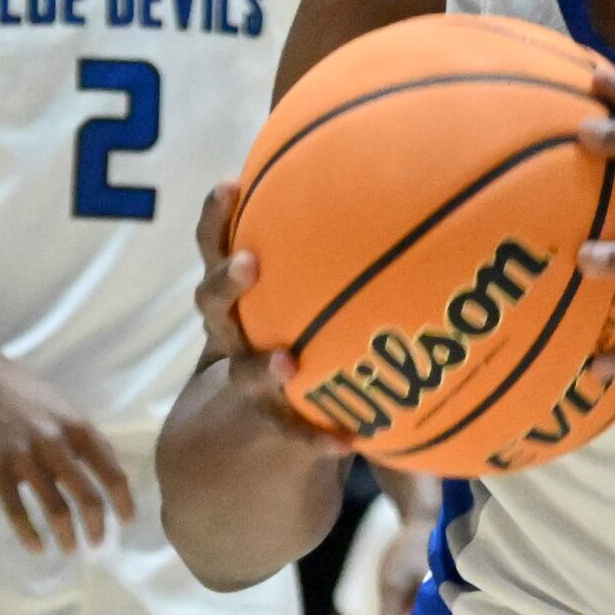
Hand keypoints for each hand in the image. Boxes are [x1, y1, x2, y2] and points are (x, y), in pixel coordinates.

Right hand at [0, 350, 137, 552]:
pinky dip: (29, 534)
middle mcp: (57, 443)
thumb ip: (84, 435)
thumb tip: (111, 465)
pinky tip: (37, 548)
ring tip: (70, 549)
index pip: (112, 471)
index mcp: (78, 426)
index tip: (126, 521)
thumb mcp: (62, 405)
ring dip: (66, 535)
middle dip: (97, 526)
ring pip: (55, 508)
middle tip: (97, 544)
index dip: (123, 500)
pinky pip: (16, 510)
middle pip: (88, 496)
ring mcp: (25, 457)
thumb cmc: (19, 389)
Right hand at [192, 179, 320, 439]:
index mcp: (236, 292)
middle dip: (228, 282)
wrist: (254, 421)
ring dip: (262, 367)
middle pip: (213, 303)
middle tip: (249, 263)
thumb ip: (334, 247)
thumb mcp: (301, 284)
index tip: (230, 184)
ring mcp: (246, 378)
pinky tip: (345, 440)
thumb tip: (400, 174)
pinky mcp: (270, 422)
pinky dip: (315, 437)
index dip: (216, 218)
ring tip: (289, 364)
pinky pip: (290, 432)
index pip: (215, 246)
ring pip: (243, 371)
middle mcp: (232, 332)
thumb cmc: (292, 325)